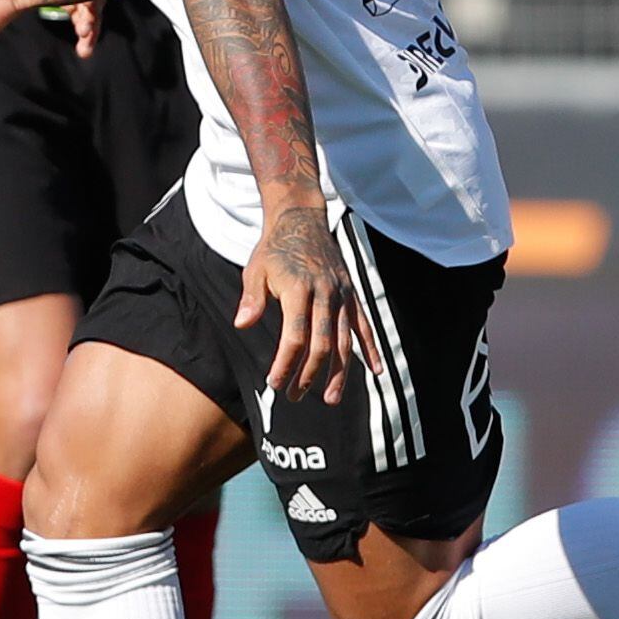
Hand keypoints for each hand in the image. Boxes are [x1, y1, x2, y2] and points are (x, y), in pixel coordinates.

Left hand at [235, 200, 359, 402]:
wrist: (301, 219)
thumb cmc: (274, 249)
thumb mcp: (256, 269)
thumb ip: (252, 298)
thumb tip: (242, 324)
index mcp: (300, 288)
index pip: (296, 335)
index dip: (287, 362)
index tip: (275, 383)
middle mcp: (325, 293)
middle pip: (323, 343)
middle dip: (309, 374)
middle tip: (295, 396)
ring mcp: (342, 294)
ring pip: (345, 339)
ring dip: (339, 371)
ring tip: (331, 398)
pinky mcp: (351, 294)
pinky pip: (363, 325)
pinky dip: (371, 348)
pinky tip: (377, 371)